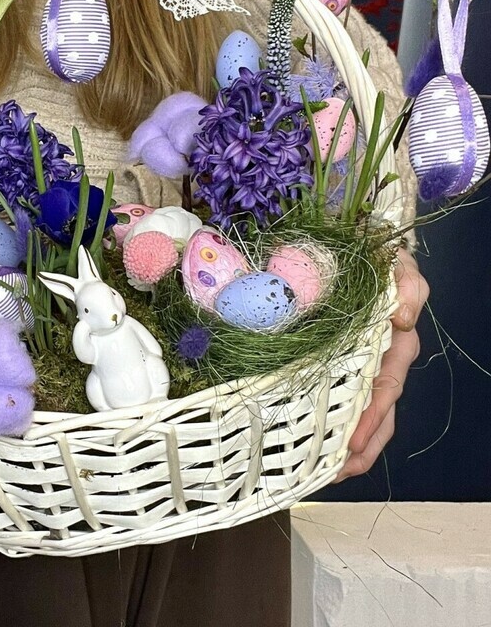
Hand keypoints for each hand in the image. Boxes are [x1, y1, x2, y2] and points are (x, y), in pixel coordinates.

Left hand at [336, 248, 428, 481]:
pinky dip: (325, 418)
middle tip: (334, 473)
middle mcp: (377, 360)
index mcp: (392, 344)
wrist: (353, 245)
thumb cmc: (378, 258)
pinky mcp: (335, 357)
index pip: (384, 391)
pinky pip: (333, 392)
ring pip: (356, 411)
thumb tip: (402, 318)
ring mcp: (357, 362)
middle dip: (359, 447)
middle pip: (375, 414)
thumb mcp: (398, 266)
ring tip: (321, 470)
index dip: (372, 421)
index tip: (353, 447)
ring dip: (343, 442)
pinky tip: (309, 438)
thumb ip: (408, 286)